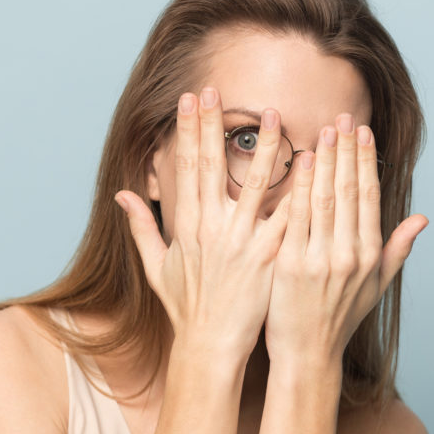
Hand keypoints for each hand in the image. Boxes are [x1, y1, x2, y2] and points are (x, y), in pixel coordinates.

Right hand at [116, 87, 290, 356]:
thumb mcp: (156, 266)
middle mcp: (213, 227)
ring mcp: (242, 240)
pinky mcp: (270, 256)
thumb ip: (141, 226)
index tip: (190, 99)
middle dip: (213, 124)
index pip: (186, 166)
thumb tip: (123, 194)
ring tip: (272, 113)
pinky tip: (310, 162)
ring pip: (256, 183)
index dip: (188, 130)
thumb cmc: (186, 308)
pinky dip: (298, 189)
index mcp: (187, 225)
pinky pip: (287, 216)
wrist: (211, 344)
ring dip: (264, 146)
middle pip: (212, 165)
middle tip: (217, 89)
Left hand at [264, 113, 428, 364]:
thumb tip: (422, 219)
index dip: (366, 161)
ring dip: (323, 161)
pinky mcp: (290, 265)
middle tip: (341, 118)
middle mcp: (348, 254)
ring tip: (321, 131)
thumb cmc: (340, 319)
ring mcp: (319, 259)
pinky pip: (294, 219)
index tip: (361, 131)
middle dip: (344, 151)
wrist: (307, 354)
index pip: (369, 196)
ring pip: (323, 198)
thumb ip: (397, 249)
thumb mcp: (376, 286)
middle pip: (348, 190)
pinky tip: (296, 163)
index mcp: (369, 254)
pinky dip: (297, 188)